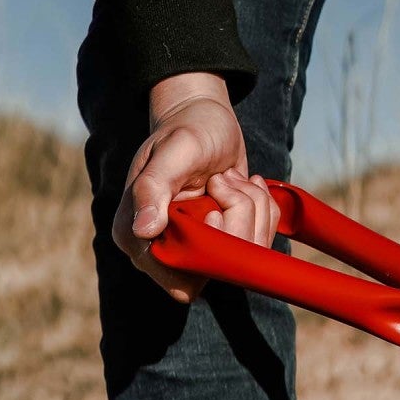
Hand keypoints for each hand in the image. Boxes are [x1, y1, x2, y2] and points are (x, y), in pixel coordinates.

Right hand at [112, 73, 278, 300]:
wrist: (204, 120)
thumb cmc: (185, 130)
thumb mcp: (173, 152)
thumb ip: (154, 188)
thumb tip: (144, 231)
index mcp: (135, 235)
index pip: (177, 279)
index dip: (207, 252)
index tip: (214, 211)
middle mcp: (165, 248)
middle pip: (217, 271)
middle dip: (237, 224)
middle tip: (225, 181)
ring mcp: (198, 246)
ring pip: (245, 257)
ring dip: (252, 210)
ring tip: (233, 178)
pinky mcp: (225, 239)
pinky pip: (260, 243)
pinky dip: (263, 210)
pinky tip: (246, 184)